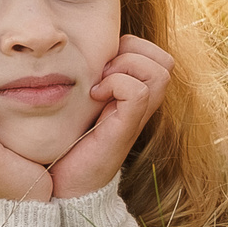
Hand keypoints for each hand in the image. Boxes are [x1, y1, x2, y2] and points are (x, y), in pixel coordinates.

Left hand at [48, 36, 173, 199]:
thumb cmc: (67, 139)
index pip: (157, 55)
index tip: (102, 64)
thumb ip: (90, 76)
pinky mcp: (126, 129)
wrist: (63, 182)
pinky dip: (118, 84)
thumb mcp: (81, 100)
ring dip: (126, 68)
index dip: (133, 48)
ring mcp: (137, 117)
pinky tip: (95, 96)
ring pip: (159, 72)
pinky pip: (139, 92)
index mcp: (134, 95)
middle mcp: (142, 105)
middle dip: (132, 53)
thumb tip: (77, 44)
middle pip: (164, 61)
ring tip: (100, 84)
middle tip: (102, 72)